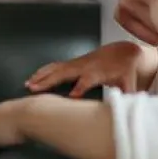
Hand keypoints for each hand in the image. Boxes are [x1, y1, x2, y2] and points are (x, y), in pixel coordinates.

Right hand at [26, 42, 157, 96]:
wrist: (124, 52)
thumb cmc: (125, 70)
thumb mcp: (130, 83)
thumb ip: (127, 95)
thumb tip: (129, 106)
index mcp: (99, 72)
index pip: (88, 80)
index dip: (80, 87)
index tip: (71, 96)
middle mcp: (85, 66)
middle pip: (65, 72)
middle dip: (49, 80)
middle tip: (35, 89)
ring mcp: (77, 63)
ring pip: (56, 68)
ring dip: (41, 75)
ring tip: (28, 84)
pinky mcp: (73, 63)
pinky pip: (55, 66)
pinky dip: (43, 71)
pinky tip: (33, 78)